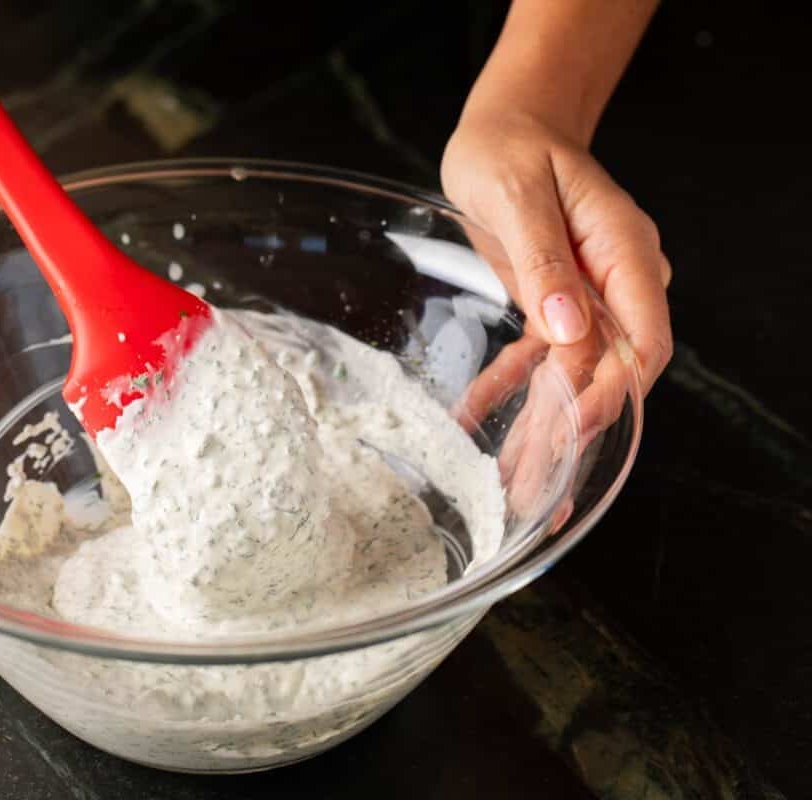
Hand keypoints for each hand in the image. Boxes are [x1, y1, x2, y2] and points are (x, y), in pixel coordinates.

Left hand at [443, 110, 671, 527]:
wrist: (504, 128)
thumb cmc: (511, 148)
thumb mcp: (518, 196)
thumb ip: (543, 261)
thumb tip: (568, 328)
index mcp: (624, 253)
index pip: (642, 340)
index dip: (614, 392)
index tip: (576, 430)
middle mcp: (612, 282)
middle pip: (607, 371)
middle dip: (573, 431)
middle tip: (541, 487)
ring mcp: (584, 296)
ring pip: (572, 376)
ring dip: (542, 426)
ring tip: (514, 481)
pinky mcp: (550, 302)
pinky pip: (535, 357)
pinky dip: (507, 389)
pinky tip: (476, 419)